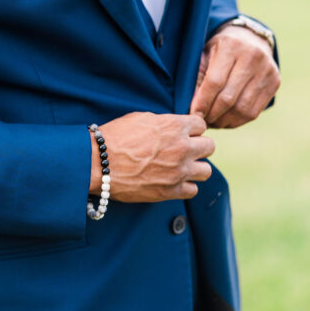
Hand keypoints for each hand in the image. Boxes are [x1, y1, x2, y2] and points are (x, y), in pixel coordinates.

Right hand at [88, 111, 214, 201]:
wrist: (99, 163)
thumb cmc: (116, 137)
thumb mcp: (142, 119)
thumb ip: (165, 123)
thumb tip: (175, 127)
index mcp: (175, 126)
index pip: (201, 125)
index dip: (192, 128)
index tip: (185, 133)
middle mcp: (182, 148)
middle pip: (210, 147)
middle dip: (199, 147)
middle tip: (185, 150)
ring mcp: (179, 171)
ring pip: (206, 171)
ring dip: (196, 168)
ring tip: (182, 167)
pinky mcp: (171, 191)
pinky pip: (193, 190)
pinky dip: (185, 186)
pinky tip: (173, 181)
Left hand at [190, 24, 280, 128]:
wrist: (249, 39)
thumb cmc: (220, 50)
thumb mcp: (205, 54)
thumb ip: (198, 77)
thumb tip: (193, 108)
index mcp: (231, 45)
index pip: (214, 81)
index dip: (202, 101)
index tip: (193, 113)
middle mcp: (252, 56)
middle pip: (229, 97)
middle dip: (212, 114)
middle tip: (202, 121)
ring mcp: (267, 70)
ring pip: (242, 108)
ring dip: (224, 121)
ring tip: (213, 122)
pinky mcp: (275, 82)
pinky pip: (254, 112)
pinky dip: (237, 121)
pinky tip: (226, 120)